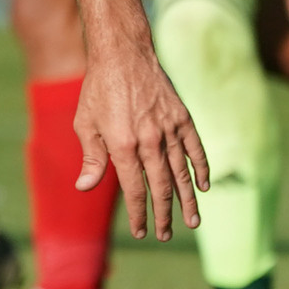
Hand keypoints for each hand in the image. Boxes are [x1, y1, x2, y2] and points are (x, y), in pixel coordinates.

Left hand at [72, 38, 208, 241]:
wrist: (123, 53)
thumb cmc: (98, 89)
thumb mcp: (85, 124)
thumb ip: (92, 158)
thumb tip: (85, 187)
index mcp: (123, 145)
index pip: (135, 190)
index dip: (139, 214)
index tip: (141, 232)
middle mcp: (149, 140)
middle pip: (161, 187)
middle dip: (163, 214)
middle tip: (166, 235)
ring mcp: (169, 128)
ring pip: (181, 172)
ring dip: (187, 199)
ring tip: (192, 222)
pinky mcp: (182, 116)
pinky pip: (195, 147)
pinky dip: (200, 167)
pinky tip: (203, 185)